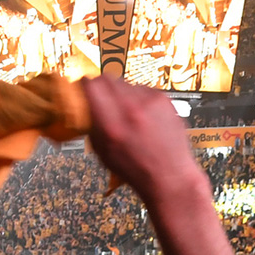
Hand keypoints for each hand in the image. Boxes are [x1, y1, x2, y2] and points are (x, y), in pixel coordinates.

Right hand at [81, 78, 203, 202]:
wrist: (170, 176)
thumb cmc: (137, 170)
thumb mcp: (103, 152)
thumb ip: (92, 125)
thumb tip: (84, 105)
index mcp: (111, 125)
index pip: (91, 85)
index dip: (85, 85)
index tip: (84, 88)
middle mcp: (131, 109)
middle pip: (107, 79)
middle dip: (102, 87)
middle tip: (103, 99)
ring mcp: (150, 102)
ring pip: (125, 83)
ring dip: (121, 94)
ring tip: (126, 113)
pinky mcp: (163, 100)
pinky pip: (143, 89)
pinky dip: (139, 98)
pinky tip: (142, 115)